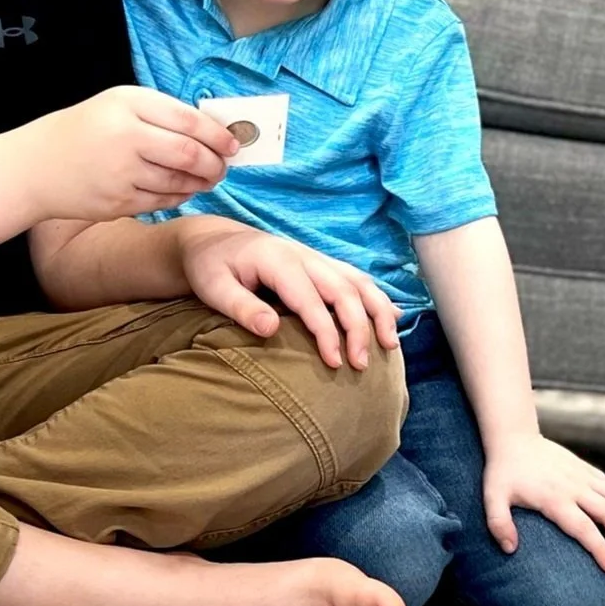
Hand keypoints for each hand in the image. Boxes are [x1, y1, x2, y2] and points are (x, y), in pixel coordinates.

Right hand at [25, 87, 236, 221]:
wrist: (36, 166)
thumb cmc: (85, 130)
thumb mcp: (118, 105)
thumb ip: (161, 114)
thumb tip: (212, 132)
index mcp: (128, 104)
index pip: (188, 121)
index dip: (217, 135)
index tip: (233, 143)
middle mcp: (125, 137)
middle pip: (189, 154)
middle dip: (214, 163)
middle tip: (223, 166)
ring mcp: (121, 173)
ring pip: (179, 182)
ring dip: (201, 182)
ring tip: (208, 177)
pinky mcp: (118, 202)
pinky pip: (163, 201)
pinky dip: (181, 196)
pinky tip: (184, 189)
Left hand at [177, 217, 398, 369]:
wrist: (212, 240)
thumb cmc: (210, 267)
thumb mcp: (213, 287)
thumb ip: (240, 307)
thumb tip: (270, 329)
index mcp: (279, 261)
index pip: (312, 299)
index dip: (327, 332)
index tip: (334, 363)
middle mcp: (304, 256)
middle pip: (345, 290)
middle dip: (359, 328)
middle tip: (361, 365)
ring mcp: (315, 258)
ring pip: (359, 281)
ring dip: (378, 312)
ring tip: (390, 346)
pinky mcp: (320, 264)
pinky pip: (356, 279)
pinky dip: (377, 298)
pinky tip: (394, 318)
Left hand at [482, 435, 604, 572]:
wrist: (514, 438)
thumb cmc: (502, 472)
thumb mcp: (492, 498)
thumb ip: (499, 524)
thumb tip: (510, 549)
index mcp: (555, 499)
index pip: (585, 528)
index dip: (601, 549)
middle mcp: (575, 487)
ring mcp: (583, 476)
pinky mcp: (586, 469)